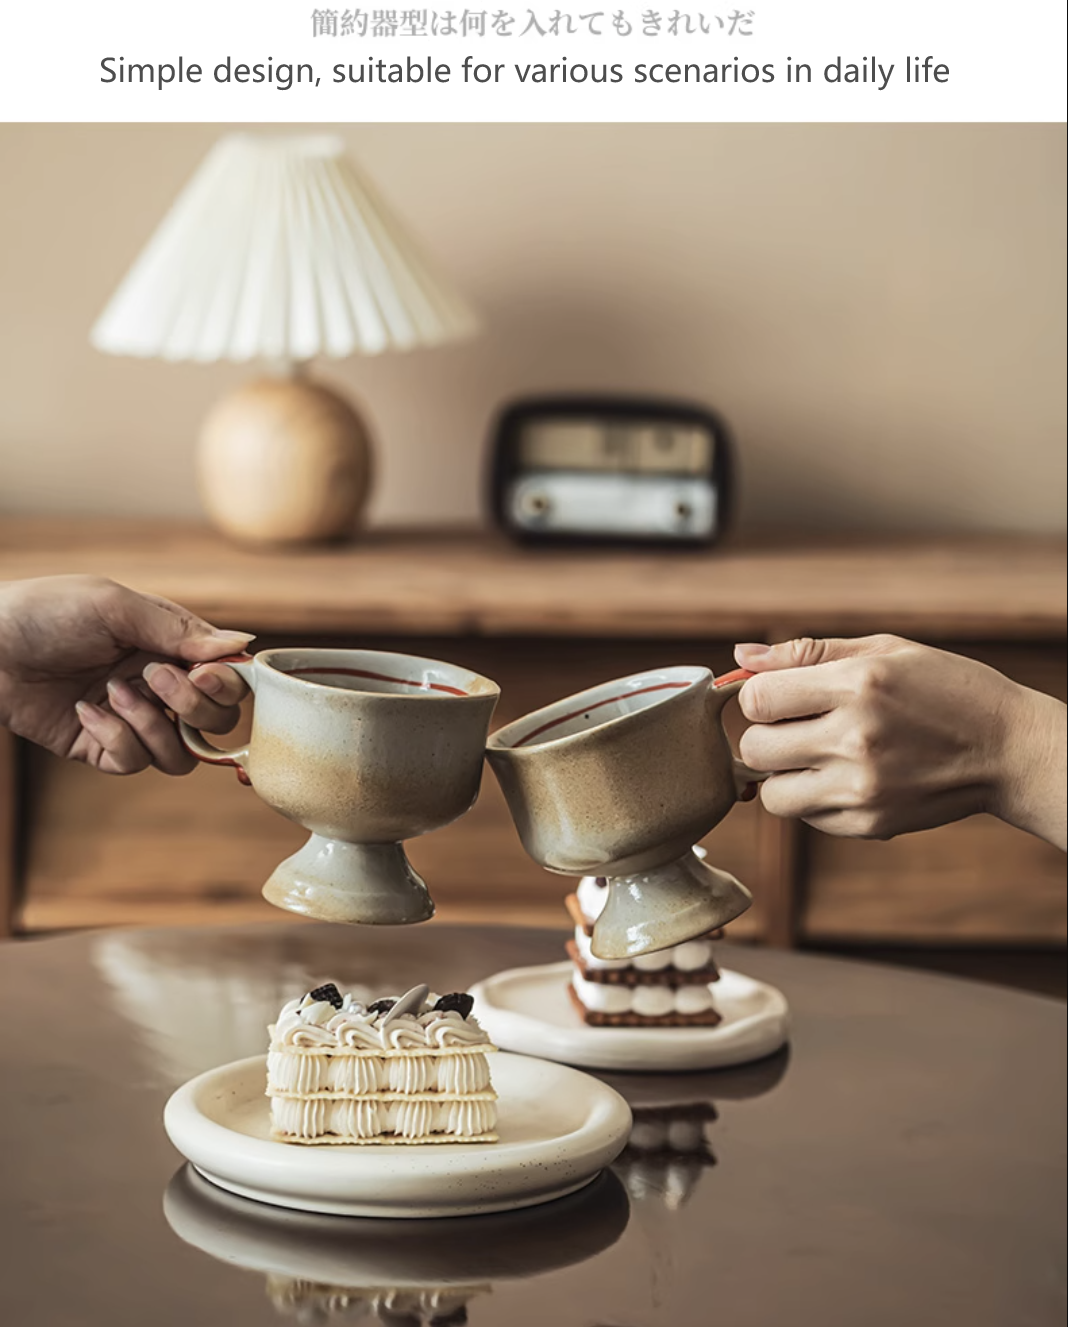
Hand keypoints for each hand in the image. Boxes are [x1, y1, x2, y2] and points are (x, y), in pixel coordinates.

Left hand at [0, 575, 252, 774]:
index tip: (201, 673)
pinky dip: (114, 739)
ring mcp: (131, 719)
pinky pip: (133, 763)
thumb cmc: (45, 611)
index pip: (228, 679)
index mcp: (171, 646)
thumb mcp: (114, 606)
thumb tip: (242, 645)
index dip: (226, 685)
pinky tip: (83, 709)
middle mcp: (158, 685)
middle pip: (215, 722)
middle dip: (192, 706)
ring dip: (152, 726)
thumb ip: (180, 629)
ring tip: (112, 694)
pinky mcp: (100, 747)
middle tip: (152, 678)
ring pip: (181, 754)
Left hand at [734, 635, 1066, 848]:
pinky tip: (847, 777)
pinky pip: (807, 817)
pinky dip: (814, 799)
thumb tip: (740, 659)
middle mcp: (856, 739)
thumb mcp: (882, 652)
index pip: (757, 699)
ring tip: (818, 756)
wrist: (1009, 749)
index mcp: (857, 686)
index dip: (758, 697)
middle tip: (796, 728)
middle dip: (764, 736)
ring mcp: (862, 788)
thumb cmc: (944, 689)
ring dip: (783, 774)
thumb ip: (805, 654)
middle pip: (755, 749)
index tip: (780, 697)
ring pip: (772, 794)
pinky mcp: (869, 825)